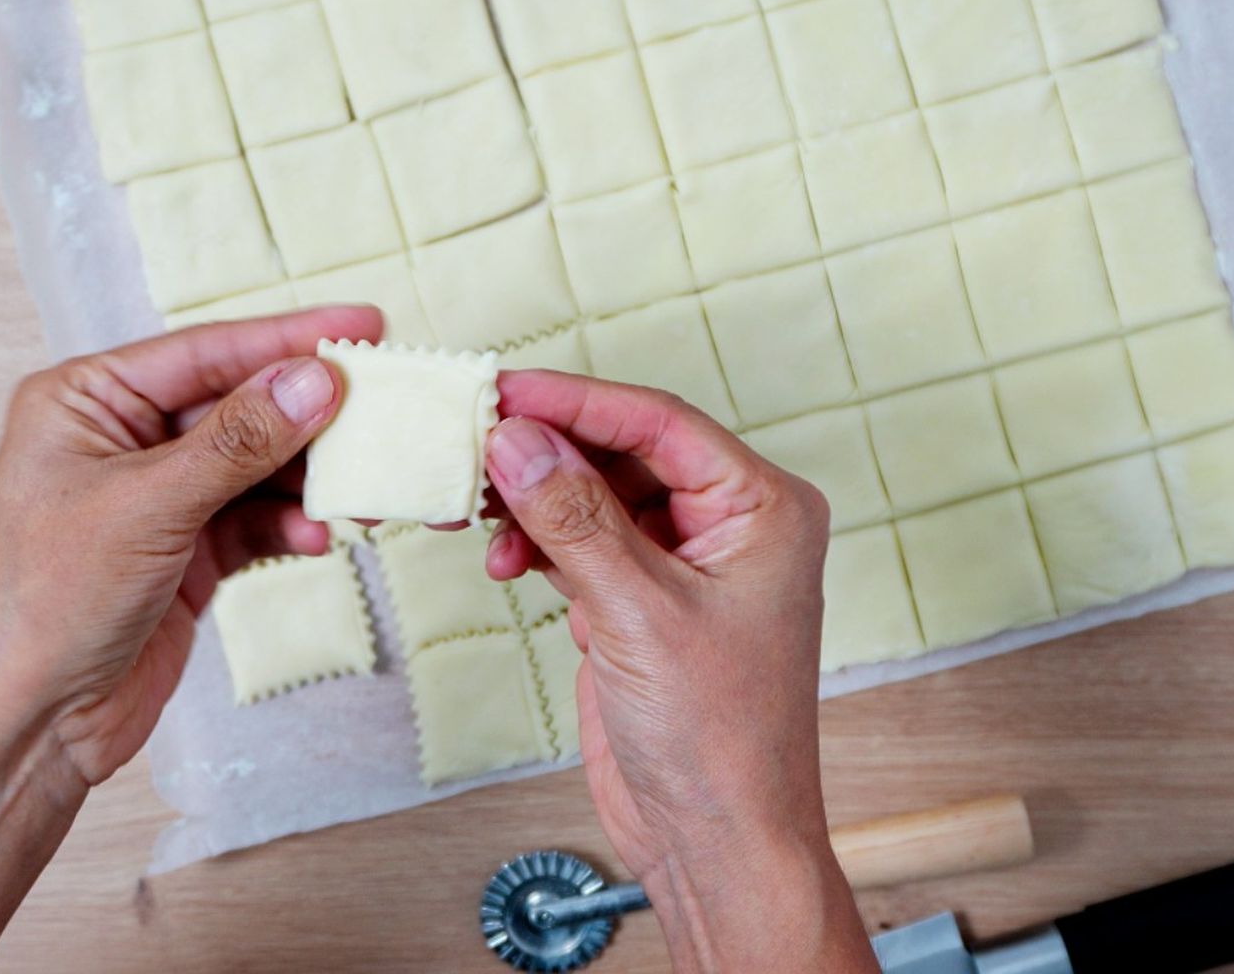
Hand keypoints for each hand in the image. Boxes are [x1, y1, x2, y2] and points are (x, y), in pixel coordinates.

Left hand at [0, 305, 380, 785]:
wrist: (24, 728)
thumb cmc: (44, 604)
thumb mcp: (147, 508)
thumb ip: (238, 441)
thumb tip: (316, 379)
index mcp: (87, 400)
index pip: (205, 351)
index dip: (287, 338)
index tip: (362, 324)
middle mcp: (123, 440)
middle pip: (240, 405)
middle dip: (309, 415)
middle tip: (381, 410)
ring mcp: (158, 498)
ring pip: (257, 466)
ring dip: (308, 480)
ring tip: (359, 491)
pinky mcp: (186, 553)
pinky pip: (255, 521)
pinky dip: (289, 527)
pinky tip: (316, 539)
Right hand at [483, 373, 875, 973]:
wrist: (716, 842)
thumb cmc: (719, 739)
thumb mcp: (637, 615)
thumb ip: (573, 518)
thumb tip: (516, 438)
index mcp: (761, 508)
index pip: (659, 422)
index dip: (576, 401)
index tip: (504, 390)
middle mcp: (726, 524)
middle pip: (621, 451)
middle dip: (546, 449)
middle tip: (472, 441)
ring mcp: (680, 562)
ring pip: (593, 495)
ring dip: (532, 498)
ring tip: (474, 507)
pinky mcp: (639, 599)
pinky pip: (579, 541)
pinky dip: (535, 541)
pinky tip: (501, 555)